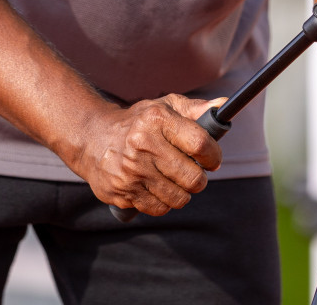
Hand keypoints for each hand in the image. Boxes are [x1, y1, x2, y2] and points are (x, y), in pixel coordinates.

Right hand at [69, 93, 225, 216]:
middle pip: (193, 178)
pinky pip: (159, 209)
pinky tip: (156, 187)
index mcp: (156, 120)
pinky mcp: (122, 193)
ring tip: (173, 179)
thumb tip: (224, 106)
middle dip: (199, 178)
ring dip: (182, 192)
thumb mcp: (164, 107)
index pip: (200, 143)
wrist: (93, 140)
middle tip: (192, 171)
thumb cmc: (138, 123)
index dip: (213, 155)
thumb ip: (196, 109)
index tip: (212, 159)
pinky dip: (163, 202)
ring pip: (178, 198)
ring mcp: (131, 172)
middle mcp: (142, 145)